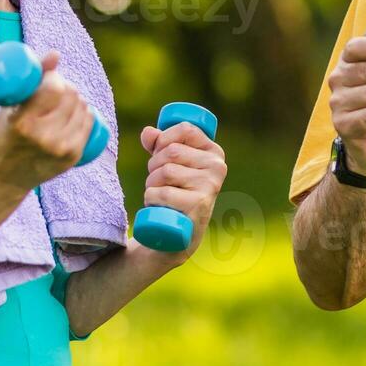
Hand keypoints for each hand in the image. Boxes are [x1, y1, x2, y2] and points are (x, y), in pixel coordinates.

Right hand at [0, 50, 96, 191]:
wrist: (5, 176)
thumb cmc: (5, 134)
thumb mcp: (10, 107)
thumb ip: (32, 79)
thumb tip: (56, 53)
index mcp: (23, 123)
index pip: (54, 89)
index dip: (55, 78)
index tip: (49, 78)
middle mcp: (44, 138)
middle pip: (71, 96)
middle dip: (66, 86)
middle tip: (56, 89)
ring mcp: (60, 149)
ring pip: (82, 107)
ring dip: (76, 99)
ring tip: (63, 101)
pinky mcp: (72, 156)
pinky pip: (88, 123)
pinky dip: (84, 113)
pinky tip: (77, 111)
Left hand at [138, 120, 227, 260]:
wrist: (177, 236)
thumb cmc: (173, 192)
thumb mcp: (168, 164)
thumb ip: (159, 144)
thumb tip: (148, 132)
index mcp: (214, 152)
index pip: (185, 129)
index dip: (164, 138)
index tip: (159, 152)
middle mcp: (217, 167)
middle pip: (172, 151)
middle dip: (154, 165)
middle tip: (158, 181)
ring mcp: (209, 187)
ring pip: (165, 172)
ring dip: (152, 184)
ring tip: (160, 195)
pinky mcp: (198, 206)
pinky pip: (163, 193)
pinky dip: (152, 199)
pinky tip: (160, 207)